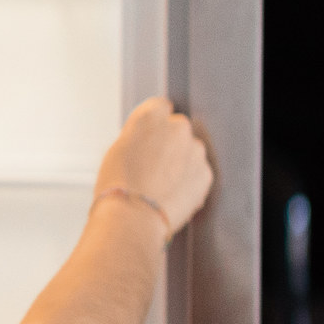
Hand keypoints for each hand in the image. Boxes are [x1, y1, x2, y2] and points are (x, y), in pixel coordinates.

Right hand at [93, 97, 214, 239]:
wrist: (133, 217)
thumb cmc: (117, 186)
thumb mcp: (117, 150)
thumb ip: (139, 137)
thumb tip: (147, 141)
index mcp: (151, 116)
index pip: (160, 107)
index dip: (154, 125)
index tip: (150, 138)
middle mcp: (177, 127)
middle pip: (178, 129)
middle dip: (170, 144)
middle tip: (153, 166)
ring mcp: (195, 150)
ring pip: (190, 152)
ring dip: (181, 163)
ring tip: (161, 186)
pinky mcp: (206, 173)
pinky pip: (198, 173)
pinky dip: (189, 182)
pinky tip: (171, 195)